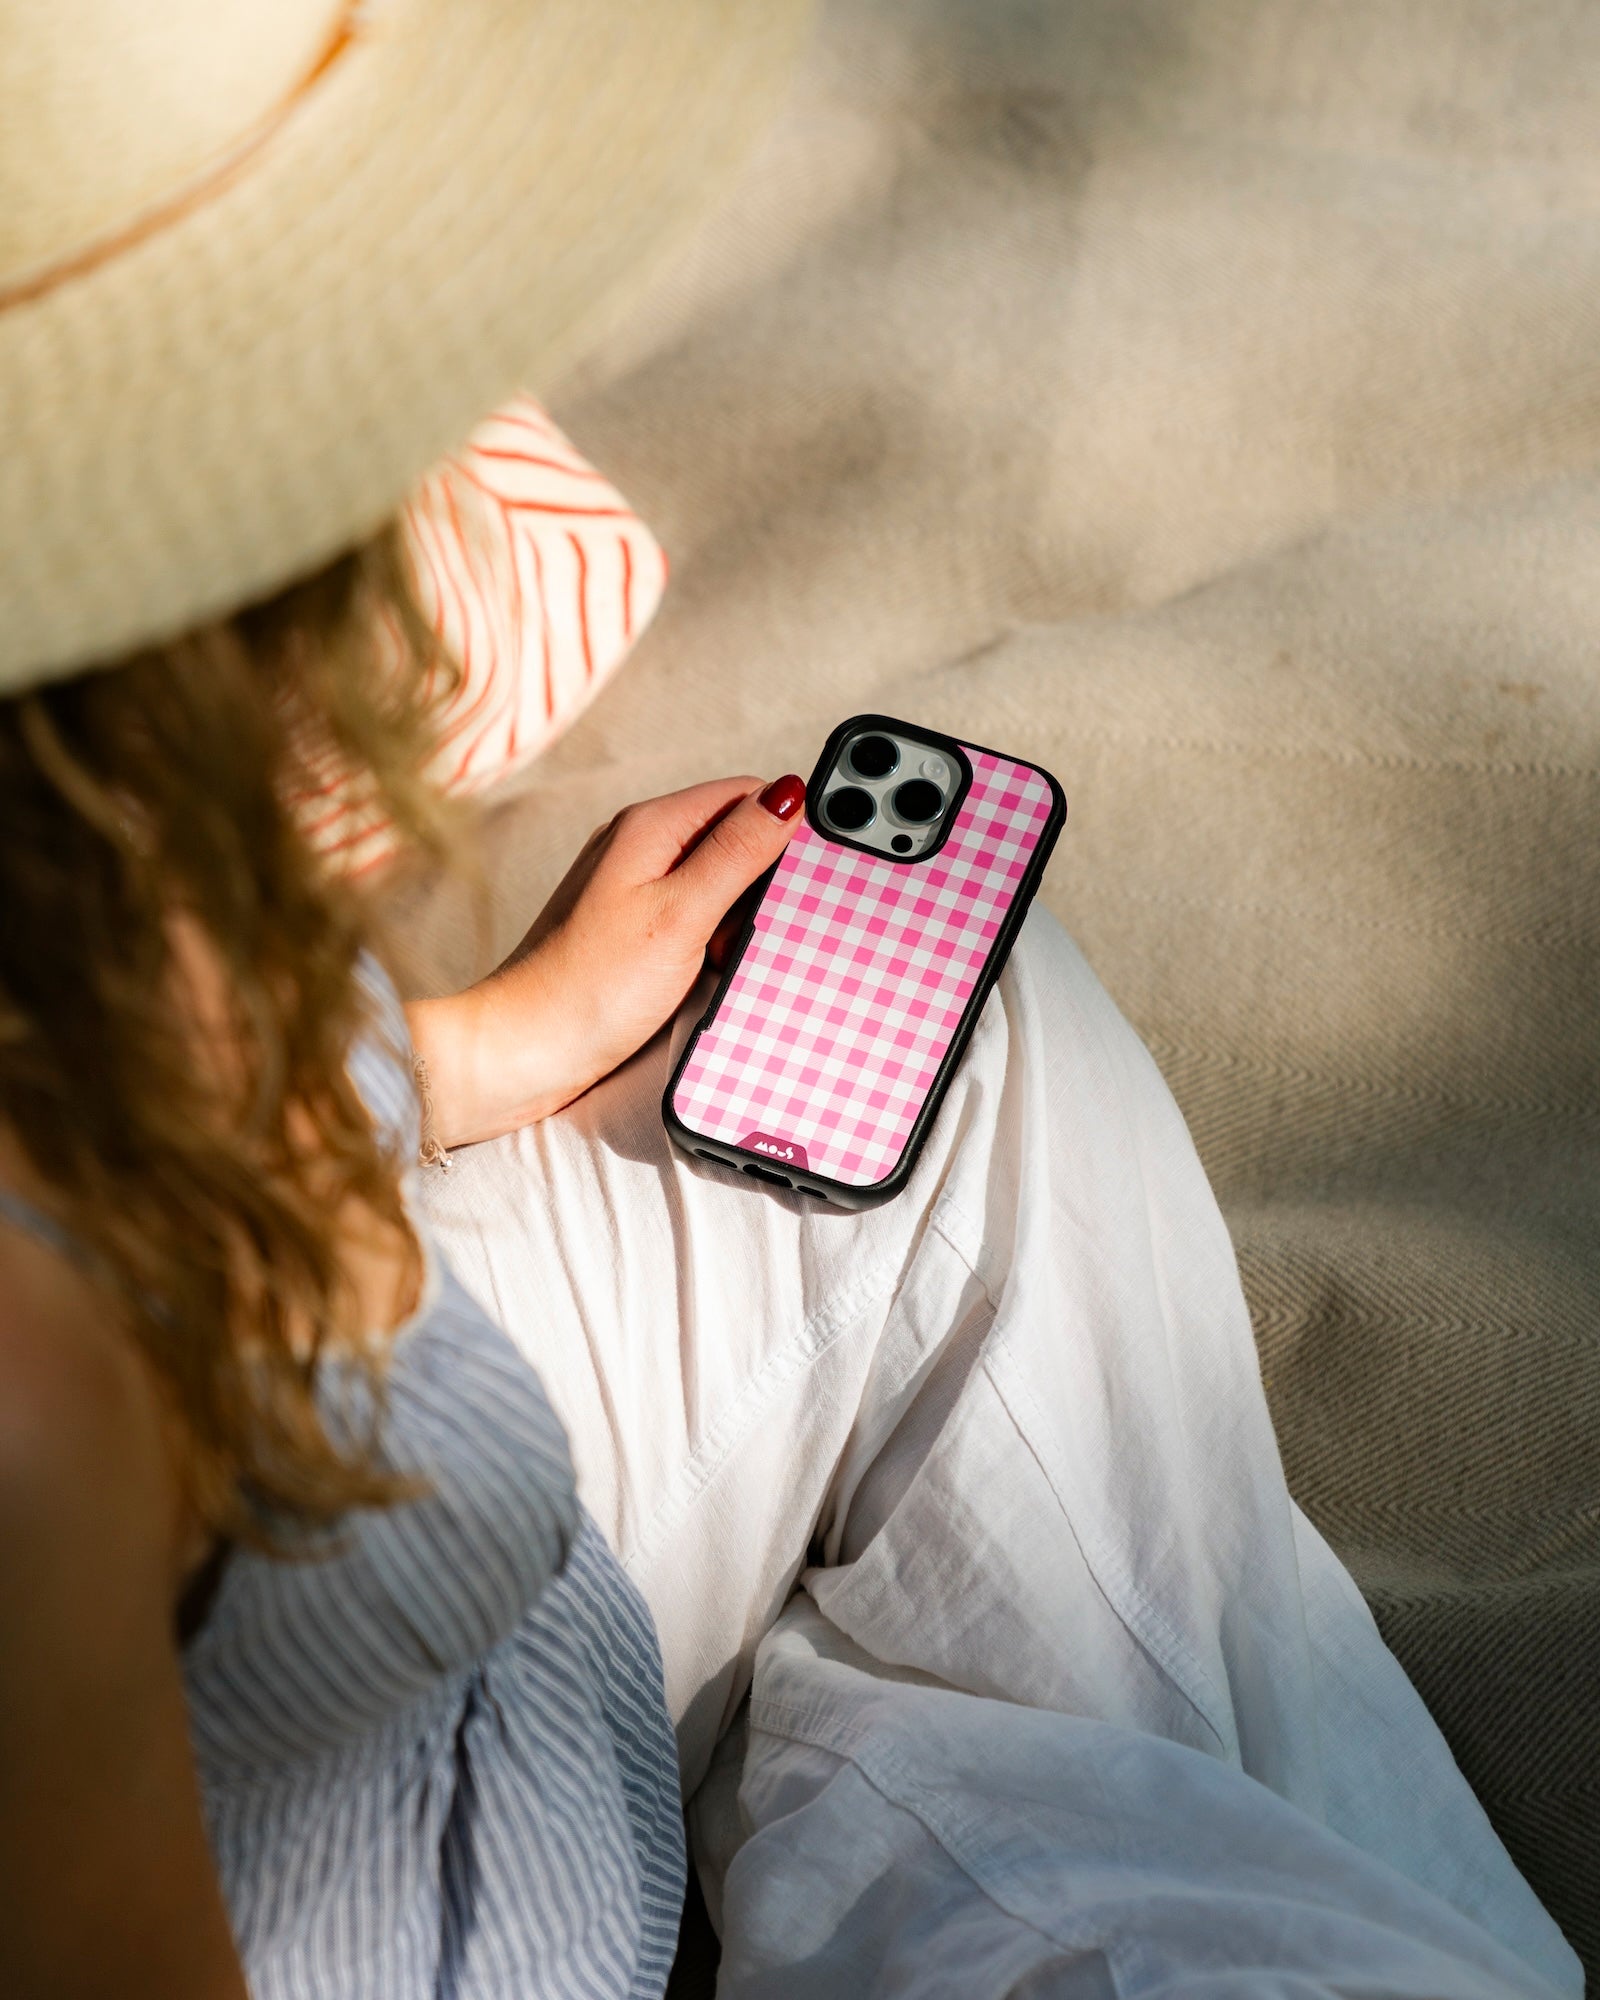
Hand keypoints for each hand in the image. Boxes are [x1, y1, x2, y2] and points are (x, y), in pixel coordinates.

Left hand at [406, 774, 804, 1146]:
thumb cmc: (592, 988)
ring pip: (714, 881)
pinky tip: (706, 972)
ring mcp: (629, 887)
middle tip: (758, 928)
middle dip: (762, 880)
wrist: (522, 1052)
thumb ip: (738, 852)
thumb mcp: (683, 914)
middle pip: (731, 835)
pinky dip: (711, 940)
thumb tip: (789, 795)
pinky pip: (691, 916)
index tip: (812, 871)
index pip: (745, 792)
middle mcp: (636, 845)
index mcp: (650, 826)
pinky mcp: (627, 929)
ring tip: (725, 956)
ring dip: (738, 916)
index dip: (786, 825)